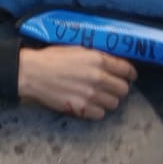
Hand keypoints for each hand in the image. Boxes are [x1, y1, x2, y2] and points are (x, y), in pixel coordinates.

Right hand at [17, 46, 136, 119]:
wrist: (32, 73)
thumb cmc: (52, 58)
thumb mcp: (77, 49)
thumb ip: (97, 56)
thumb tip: (111, 62)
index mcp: (98, 60)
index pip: (127, 70)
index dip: (130, 74)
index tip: (129, 76)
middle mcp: (98, 78)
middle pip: (124, 89)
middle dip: (119, 88)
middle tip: (111, 87)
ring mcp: (91, 95)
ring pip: (114, 104)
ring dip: (108, 100)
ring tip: (98, 96)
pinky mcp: (82, 108)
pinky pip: (100, 114)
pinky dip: (97, 110)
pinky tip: (89, 104)